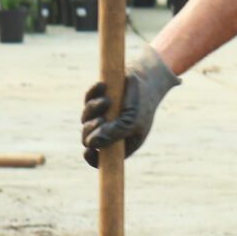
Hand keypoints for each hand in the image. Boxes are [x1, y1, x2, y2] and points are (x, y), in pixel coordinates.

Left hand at [81, 45, 179, 166]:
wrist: (150, 76)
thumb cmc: (144, 103)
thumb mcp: (132, 120)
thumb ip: (113, 133)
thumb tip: (90, 144)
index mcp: (121, 142)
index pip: (101, 158)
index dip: (92, 156)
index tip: (88, 150)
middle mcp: (110, 131)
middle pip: (88, 138)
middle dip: (90, 130)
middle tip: (100, 120)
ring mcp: (103, 115)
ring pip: (85, 118)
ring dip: (92, 110)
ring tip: (106, 101)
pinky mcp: (99, 99)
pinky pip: (88, 98)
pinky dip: (92, 93)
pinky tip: (101, 86)